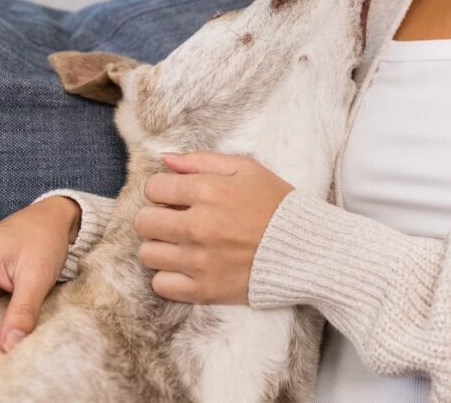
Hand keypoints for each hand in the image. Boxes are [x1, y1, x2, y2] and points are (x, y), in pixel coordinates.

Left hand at [134, 152, 293, 304]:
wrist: (306, 249)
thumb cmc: (277, 204)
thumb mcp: (247, 169)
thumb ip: (203, 160)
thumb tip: (166, 159)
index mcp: (207, 191)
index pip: (154, 188)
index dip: (163, 190)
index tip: (176, 197)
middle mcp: (198, 226)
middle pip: (144, 222)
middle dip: (156, 217)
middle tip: (175, 220)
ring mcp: (199, 261)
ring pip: (148, 254)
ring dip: (160, 247)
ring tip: (180, 244)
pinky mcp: (204, 290)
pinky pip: (161, 285)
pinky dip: (169, 276)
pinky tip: (186, 267)